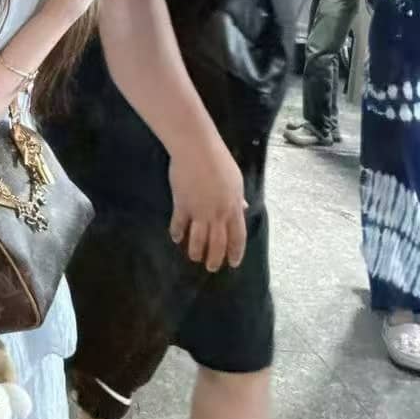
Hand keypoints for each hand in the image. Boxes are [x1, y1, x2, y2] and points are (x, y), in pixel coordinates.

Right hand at [169, 139, 247, 272]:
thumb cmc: (218, 161)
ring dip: (196, 251)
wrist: (196, 150)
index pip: (237, 236)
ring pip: (198, 239)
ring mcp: (198, 211)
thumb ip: (238, 198)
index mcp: (233, 207)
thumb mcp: (235, 180)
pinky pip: (179, 224)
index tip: (234, 262)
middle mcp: (217, 214)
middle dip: (215, 258)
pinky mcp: (181, 205)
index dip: (235, 251)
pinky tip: (176, 238)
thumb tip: (243, 208)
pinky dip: (177, 233)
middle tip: (212, 268)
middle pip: (217, 243)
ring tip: (194, 257)